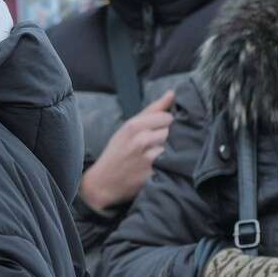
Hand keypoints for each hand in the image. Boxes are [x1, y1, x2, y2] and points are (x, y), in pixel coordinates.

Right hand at [80, 91, 174, 211]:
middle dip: (169, 135)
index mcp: (133, 126)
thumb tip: (172, 93)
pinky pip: (172, 162)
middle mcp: (141, 140)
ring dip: (171, 150)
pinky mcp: (154, 173)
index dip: (166, 123)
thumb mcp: (127, 128)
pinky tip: (161, 166)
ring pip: (174, 146)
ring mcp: (149, 158)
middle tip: (158, 143)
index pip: (167, 116)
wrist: (103, 183)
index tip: (159, 130)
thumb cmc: (117, 152)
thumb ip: (151, 110)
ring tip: (159, 154)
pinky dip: (170, 163)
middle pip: (172, 130)